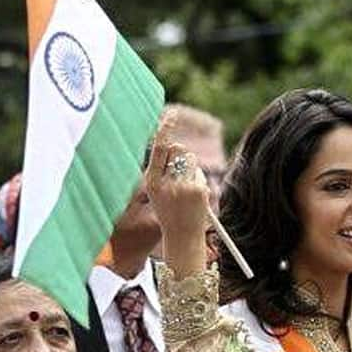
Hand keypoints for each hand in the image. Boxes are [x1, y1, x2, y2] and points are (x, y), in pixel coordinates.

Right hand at [146, 118, 209, 277]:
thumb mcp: (158, 191)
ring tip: (185, 186)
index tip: (171, 116)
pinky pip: (199, 173)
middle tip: (179, 171)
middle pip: (178, 149)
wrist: (182, 236)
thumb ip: (162, 170)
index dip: (165, 130)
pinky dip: (198, 180)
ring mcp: (183, 186)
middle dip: (180, 154)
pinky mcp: (198, 190)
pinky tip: (193, 196)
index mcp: (152, 182)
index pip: (159, 149)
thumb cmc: (169, 211)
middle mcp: (166, 183)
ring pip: (190, 159)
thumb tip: (175, 147)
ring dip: (190, 167)